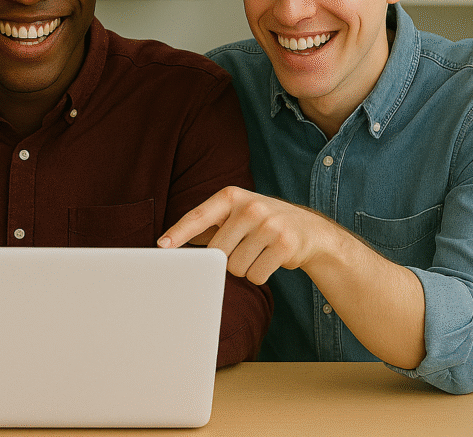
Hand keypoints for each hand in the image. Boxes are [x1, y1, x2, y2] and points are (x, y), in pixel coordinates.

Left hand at [158, 186, 332, 284]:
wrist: (310, 231)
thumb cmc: (262, 223)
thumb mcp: (235, 214)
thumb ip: (206, 226)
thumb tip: (170, 243)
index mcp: (231, 196)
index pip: (198, 216)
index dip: (179, 232)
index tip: (162, 246)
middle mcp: (250, 207)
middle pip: (216, 251)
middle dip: (225, 259)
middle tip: (242, 249)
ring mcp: (269, 225)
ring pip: (236, 267)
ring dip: (244, 268)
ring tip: (258, 253)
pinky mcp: (285, 245)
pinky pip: (256, 276)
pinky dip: (259, 276)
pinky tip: (270, 261)